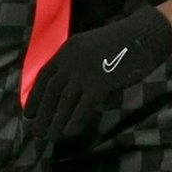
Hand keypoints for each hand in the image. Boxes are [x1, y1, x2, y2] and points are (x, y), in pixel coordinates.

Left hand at [23, 5, 171, 140]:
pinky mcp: (101, 82)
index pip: (44, 76)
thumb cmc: (119, 43)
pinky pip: (84, 106)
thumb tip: (65, 88)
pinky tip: (69, 133)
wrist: (142, 35)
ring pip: (64, 101)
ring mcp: (86, 71)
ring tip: (49, 137)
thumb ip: (76, 62)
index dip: (34, 96)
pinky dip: (75, 121)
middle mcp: (72, 59)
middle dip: (42, 113)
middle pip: (51, 91)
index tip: (29, 113)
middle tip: (36, 132)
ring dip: (55, 121)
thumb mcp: (90, 46)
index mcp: (68, 49)